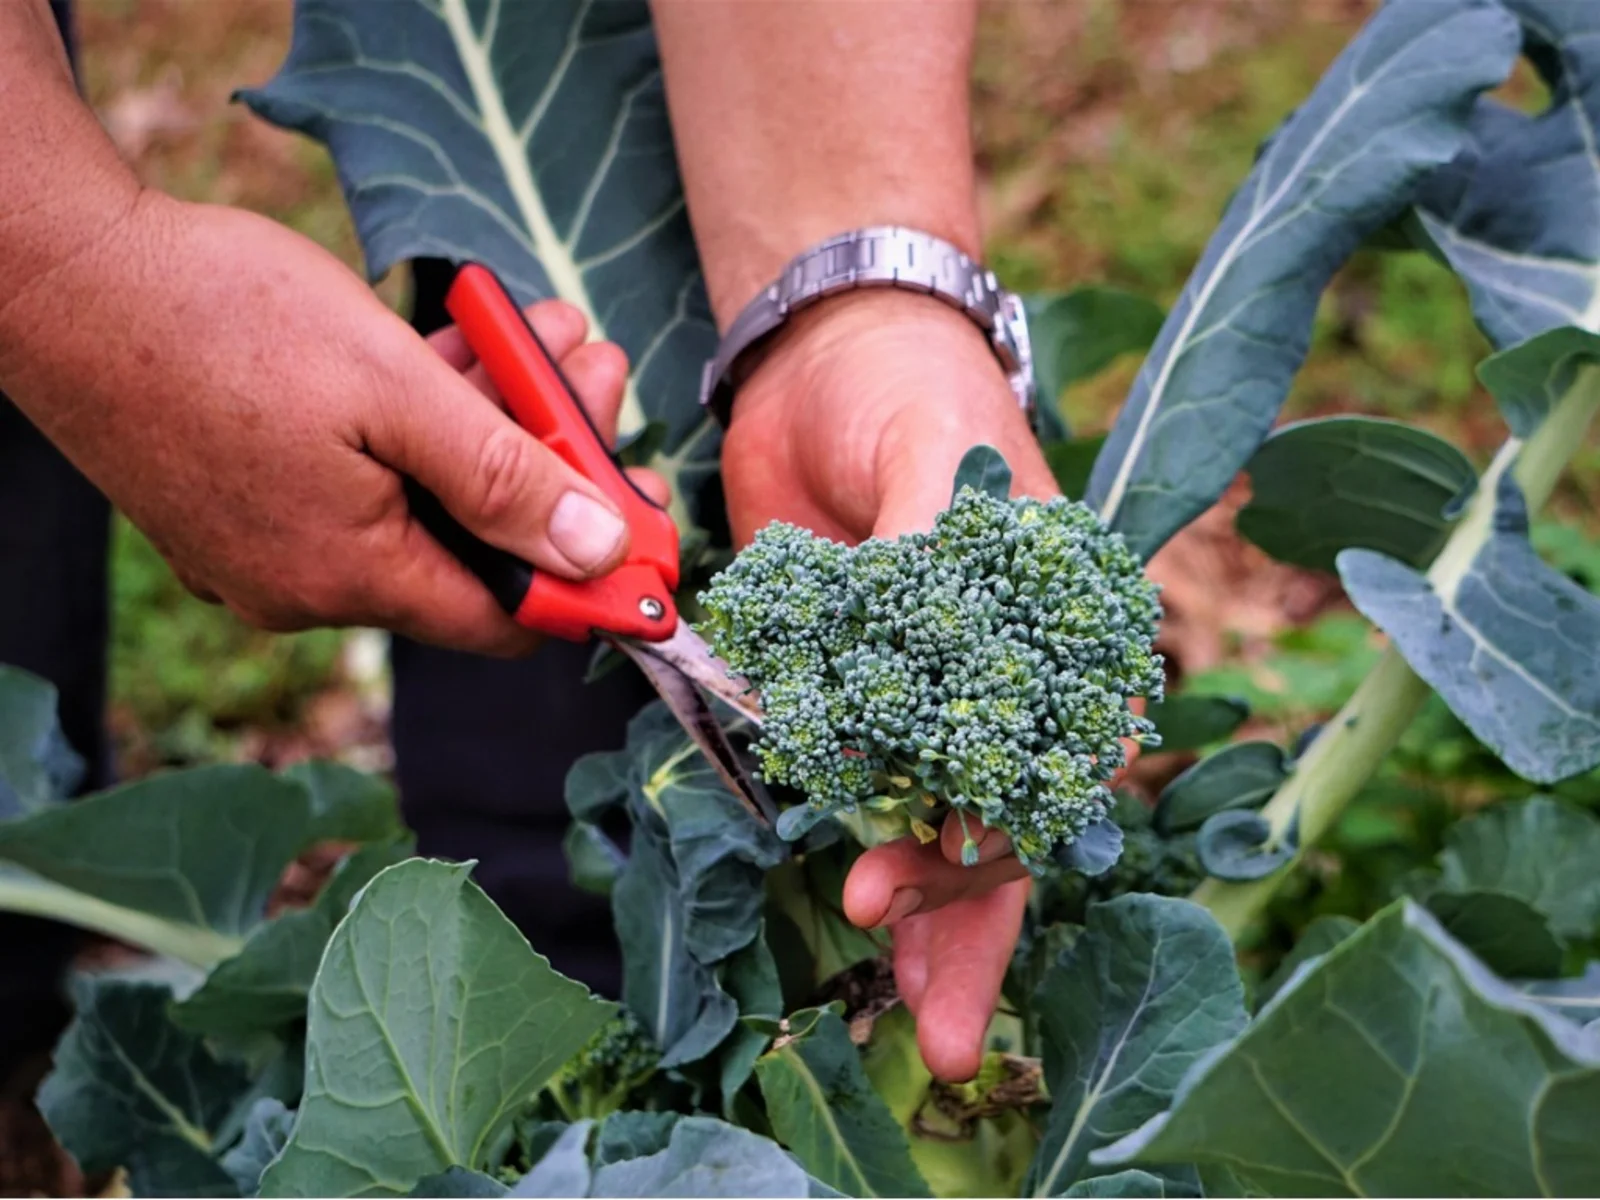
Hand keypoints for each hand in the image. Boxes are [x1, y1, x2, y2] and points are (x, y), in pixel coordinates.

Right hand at [0, 195, 648, 655]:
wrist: (62, 275)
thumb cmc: (222, 323)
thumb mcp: (395, 392)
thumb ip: (504, 479)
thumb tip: (597, 553)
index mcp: (351, 577)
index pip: (508, 620)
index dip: (590, 578)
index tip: (647, 525)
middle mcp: (310, 583)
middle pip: (472, 545)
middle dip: (552, 460)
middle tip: (596, 374)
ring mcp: (271, 543)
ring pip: (422, 497)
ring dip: (494, 421)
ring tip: (548, 334)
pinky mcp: (247, 494)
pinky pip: (366, 476)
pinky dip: (421, 421)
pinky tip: (464, 347)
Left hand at [720, 288, 1054, 1081]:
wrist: (821, 359)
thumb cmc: (908, 387)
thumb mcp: (936, 444)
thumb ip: (935, 546)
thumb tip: (918, 652)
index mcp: (1059, 632)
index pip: (1053, 757)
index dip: (1004, 829)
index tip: (935, 871)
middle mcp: (1006, 680)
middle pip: (1006, 820)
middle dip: (965, 913)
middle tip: (914, 987)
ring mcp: (928, 696)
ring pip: (942, 829)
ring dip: (925, 917)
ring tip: (907, 1011)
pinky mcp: (852, 693)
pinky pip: (859, 791)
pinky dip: (859, 851)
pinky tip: (859, 921)